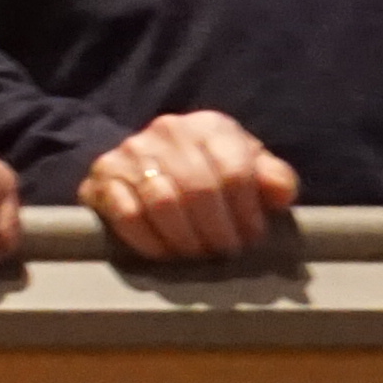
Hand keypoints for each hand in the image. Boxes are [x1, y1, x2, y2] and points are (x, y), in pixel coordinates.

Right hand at [78, 109, 300, 263]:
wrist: (148, 163)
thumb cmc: (211, 171)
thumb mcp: (248, 167)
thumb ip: (274, 179)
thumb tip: (280, 194)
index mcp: (210, 127)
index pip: (235, 171)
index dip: (247, 214)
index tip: (251, 239)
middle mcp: (168, 130)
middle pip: (199, 189)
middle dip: (217, 232)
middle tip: (224, 254)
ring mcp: (132, 151)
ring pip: (163, 202)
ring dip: (186, 240)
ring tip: (197, 255)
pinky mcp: (103, 175)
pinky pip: (128, 214)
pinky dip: (150, 241)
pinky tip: (165, 253)